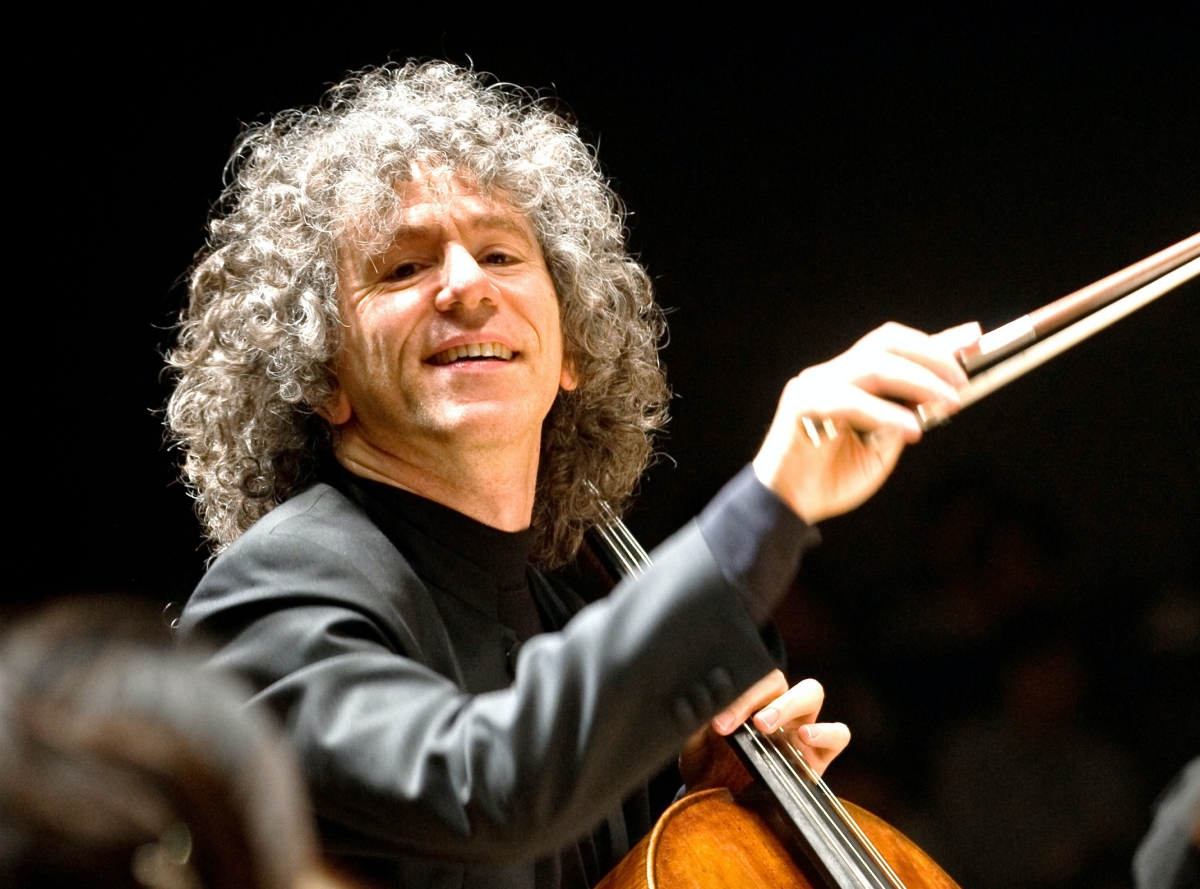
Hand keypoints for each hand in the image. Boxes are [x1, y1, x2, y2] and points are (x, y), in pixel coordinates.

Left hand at [679, 671, 848, 791]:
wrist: (716, 801)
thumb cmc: (708, 765)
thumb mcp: (695, 746)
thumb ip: (696, 726)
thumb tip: (696, 708)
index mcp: (746, 697)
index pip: (749, 680)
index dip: (737, 695)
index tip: (718, 722)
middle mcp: (775, 706)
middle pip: (779, 680)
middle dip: (760, 695)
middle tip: (744, 720)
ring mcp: (799, 726)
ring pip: (811, 693)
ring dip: (788, 704)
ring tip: (766, 725)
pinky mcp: (818, 755)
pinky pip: (838, 734)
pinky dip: (826, 732)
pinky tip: (805, 737)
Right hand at [752, 321, 980, 523]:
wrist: (788, 507)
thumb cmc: (833, 478)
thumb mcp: (883, 447)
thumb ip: (905, 418)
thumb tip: (943, 395)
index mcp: (851, 379)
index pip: (897, 347)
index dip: (937, 342)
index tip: (976, 338)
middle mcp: (832, 372)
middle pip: (887, 342)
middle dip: (932, 355)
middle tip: (962, 381)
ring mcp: (815, 384)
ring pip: (874, 365)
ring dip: (919, 381)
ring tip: (950, 404)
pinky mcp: (801, 405)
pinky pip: (851, 401)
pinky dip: (887, 414)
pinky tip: (912, 430)